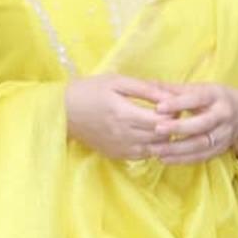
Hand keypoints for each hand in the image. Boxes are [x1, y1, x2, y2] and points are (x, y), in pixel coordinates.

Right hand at [64, 74, 179, 160]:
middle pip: (162, 136)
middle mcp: (124, 135)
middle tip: (172, 114)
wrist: (63, 111)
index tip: (174, 104)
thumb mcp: (117, 81)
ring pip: (155, 149)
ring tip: (160, 124)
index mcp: (125, 114)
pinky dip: (151, 147)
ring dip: (163, 138)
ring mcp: (121, 148)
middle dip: (172, 125)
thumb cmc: (91, 90)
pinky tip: (148, 135)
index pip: (162, 120)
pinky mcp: (117, 155)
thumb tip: (171, 96)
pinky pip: (143, 156)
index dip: (174, 113)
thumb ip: (145, 89)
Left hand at [150, 81, 237, 165]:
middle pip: (201, 124)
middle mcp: (223, 116)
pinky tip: (164, 159)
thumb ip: (174, 89)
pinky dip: (182, 159)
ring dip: (177, 149)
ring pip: (200, 144)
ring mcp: (224, 135)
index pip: (197, 99)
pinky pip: (201, 157)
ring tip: (155, 150)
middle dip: (178, 128)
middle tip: (157, 129)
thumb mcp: (200, 89)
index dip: (178, 103)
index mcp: (216, 96)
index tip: (159, 107)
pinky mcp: (221, 149)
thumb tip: (147, 84)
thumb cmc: (215, 98)